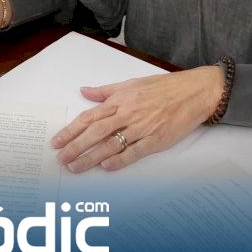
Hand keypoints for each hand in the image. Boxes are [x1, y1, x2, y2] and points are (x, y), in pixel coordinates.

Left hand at [51, 66, 224, 172]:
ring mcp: (141, 128)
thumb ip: (105, 91)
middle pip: (94, 133)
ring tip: (75, 167)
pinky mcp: (156, 140)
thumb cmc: (163, 88)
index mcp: (119, 101)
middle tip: (61, 159)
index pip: (88, 118)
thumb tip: (85, 91)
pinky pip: (134, 152)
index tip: (57, 142)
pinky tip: (106, 167)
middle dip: (75, 147)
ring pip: (110, 145)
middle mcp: (127, 115)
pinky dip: (119, 160)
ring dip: (90, 158)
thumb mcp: (130, 84)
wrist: (194, 92)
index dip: (70, 131)